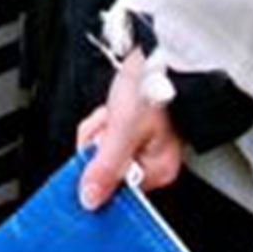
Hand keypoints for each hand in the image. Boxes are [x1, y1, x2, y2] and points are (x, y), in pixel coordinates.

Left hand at [75, 49, 183, 209]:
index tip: (94, 148)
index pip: (114, 186)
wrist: (162, 52)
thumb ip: (105, 166)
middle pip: (106, 164)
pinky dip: (106, 118)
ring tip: (113, 111)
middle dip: (97, 140)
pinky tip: (113, 106)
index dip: (97, 166)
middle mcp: (154, 161)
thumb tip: (90, 199)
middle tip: (107, 122)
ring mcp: (146, 143)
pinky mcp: (137, 127)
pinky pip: (109, 131)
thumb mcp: (122, 128)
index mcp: (157, 169)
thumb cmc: (152, 86)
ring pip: (104, 146)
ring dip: (100, 126)